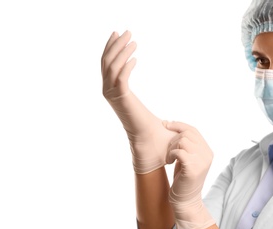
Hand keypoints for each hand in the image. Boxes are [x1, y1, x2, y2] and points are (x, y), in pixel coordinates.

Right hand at [101, 31, 176, 173]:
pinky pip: (120, 80)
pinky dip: (126, 67)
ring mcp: (115, 100)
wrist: (154, 153)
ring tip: (131, 38)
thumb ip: (158, 118)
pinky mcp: (123, 103)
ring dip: (119, 51)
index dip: (112, 51)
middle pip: (106, 64)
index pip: (108, 68)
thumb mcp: (155, 122)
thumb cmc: (156, 140)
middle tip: (125, 31)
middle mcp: (112, 96)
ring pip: (110, 68)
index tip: (120, 36)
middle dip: (114, 45)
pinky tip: (137, 59)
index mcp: (118, 98)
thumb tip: (166, 121)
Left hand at [165, 121, 214, 228]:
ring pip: (182, 141)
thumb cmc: (183, 180)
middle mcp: (207, 154)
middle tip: (168, 151)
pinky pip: (179, 152)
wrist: (186, 201)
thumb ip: (186, 145)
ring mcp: (202, 161)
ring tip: (169, 158)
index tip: (166, 124)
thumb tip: (174, 125)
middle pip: (187, 134)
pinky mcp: (193, 169)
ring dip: (171, 148)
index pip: (193, 130)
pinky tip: (169, 162)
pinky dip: (171, 155)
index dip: (178, 125)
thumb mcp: (187, 159)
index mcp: (207, 151)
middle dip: (173, 140)